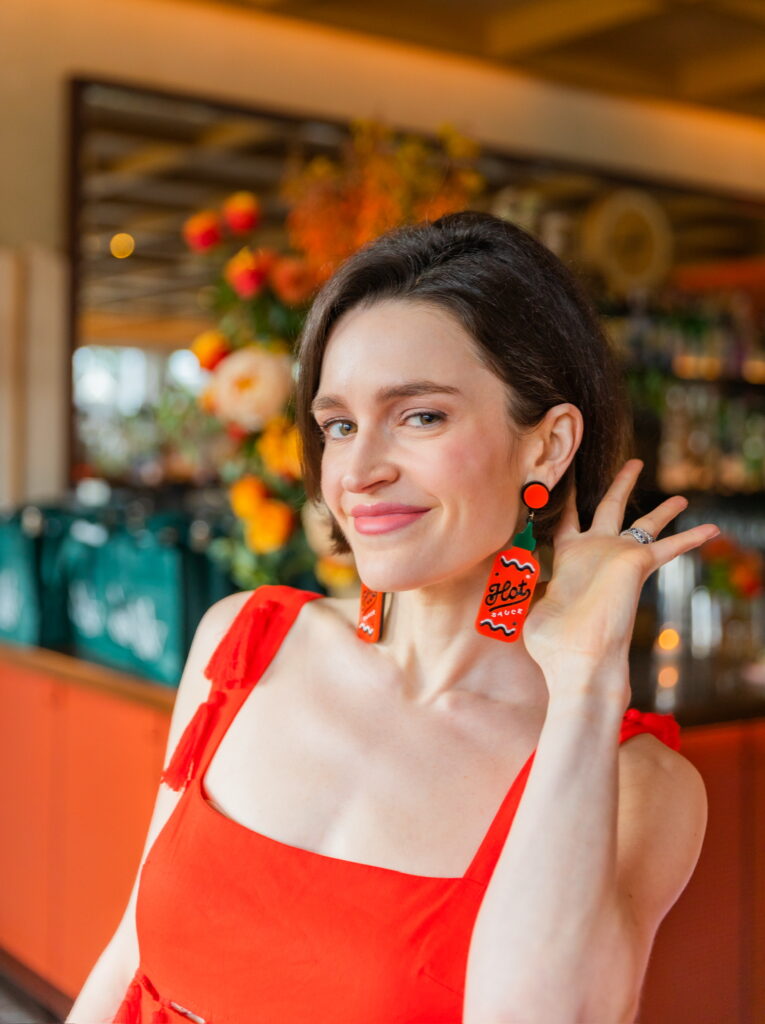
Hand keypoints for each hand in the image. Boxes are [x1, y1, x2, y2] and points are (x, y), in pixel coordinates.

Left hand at [522, 459, 719, 699]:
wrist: (578, 659)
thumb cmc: (552, 641)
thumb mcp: (529, 604)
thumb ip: (525, 583)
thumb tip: (508, 573)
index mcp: (568, 556)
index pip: (567, 519)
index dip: (566, 499)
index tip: (566, 477)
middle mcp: (595, 551)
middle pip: (608, 506)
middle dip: (620, 485)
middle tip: (632, 464)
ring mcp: (617, 557)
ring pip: (643, 522)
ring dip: (662, 510)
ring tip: (681, 496)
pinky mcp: (636, 564)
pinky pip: (668, 548)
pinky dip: (690, 539)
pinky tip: (713, 528)